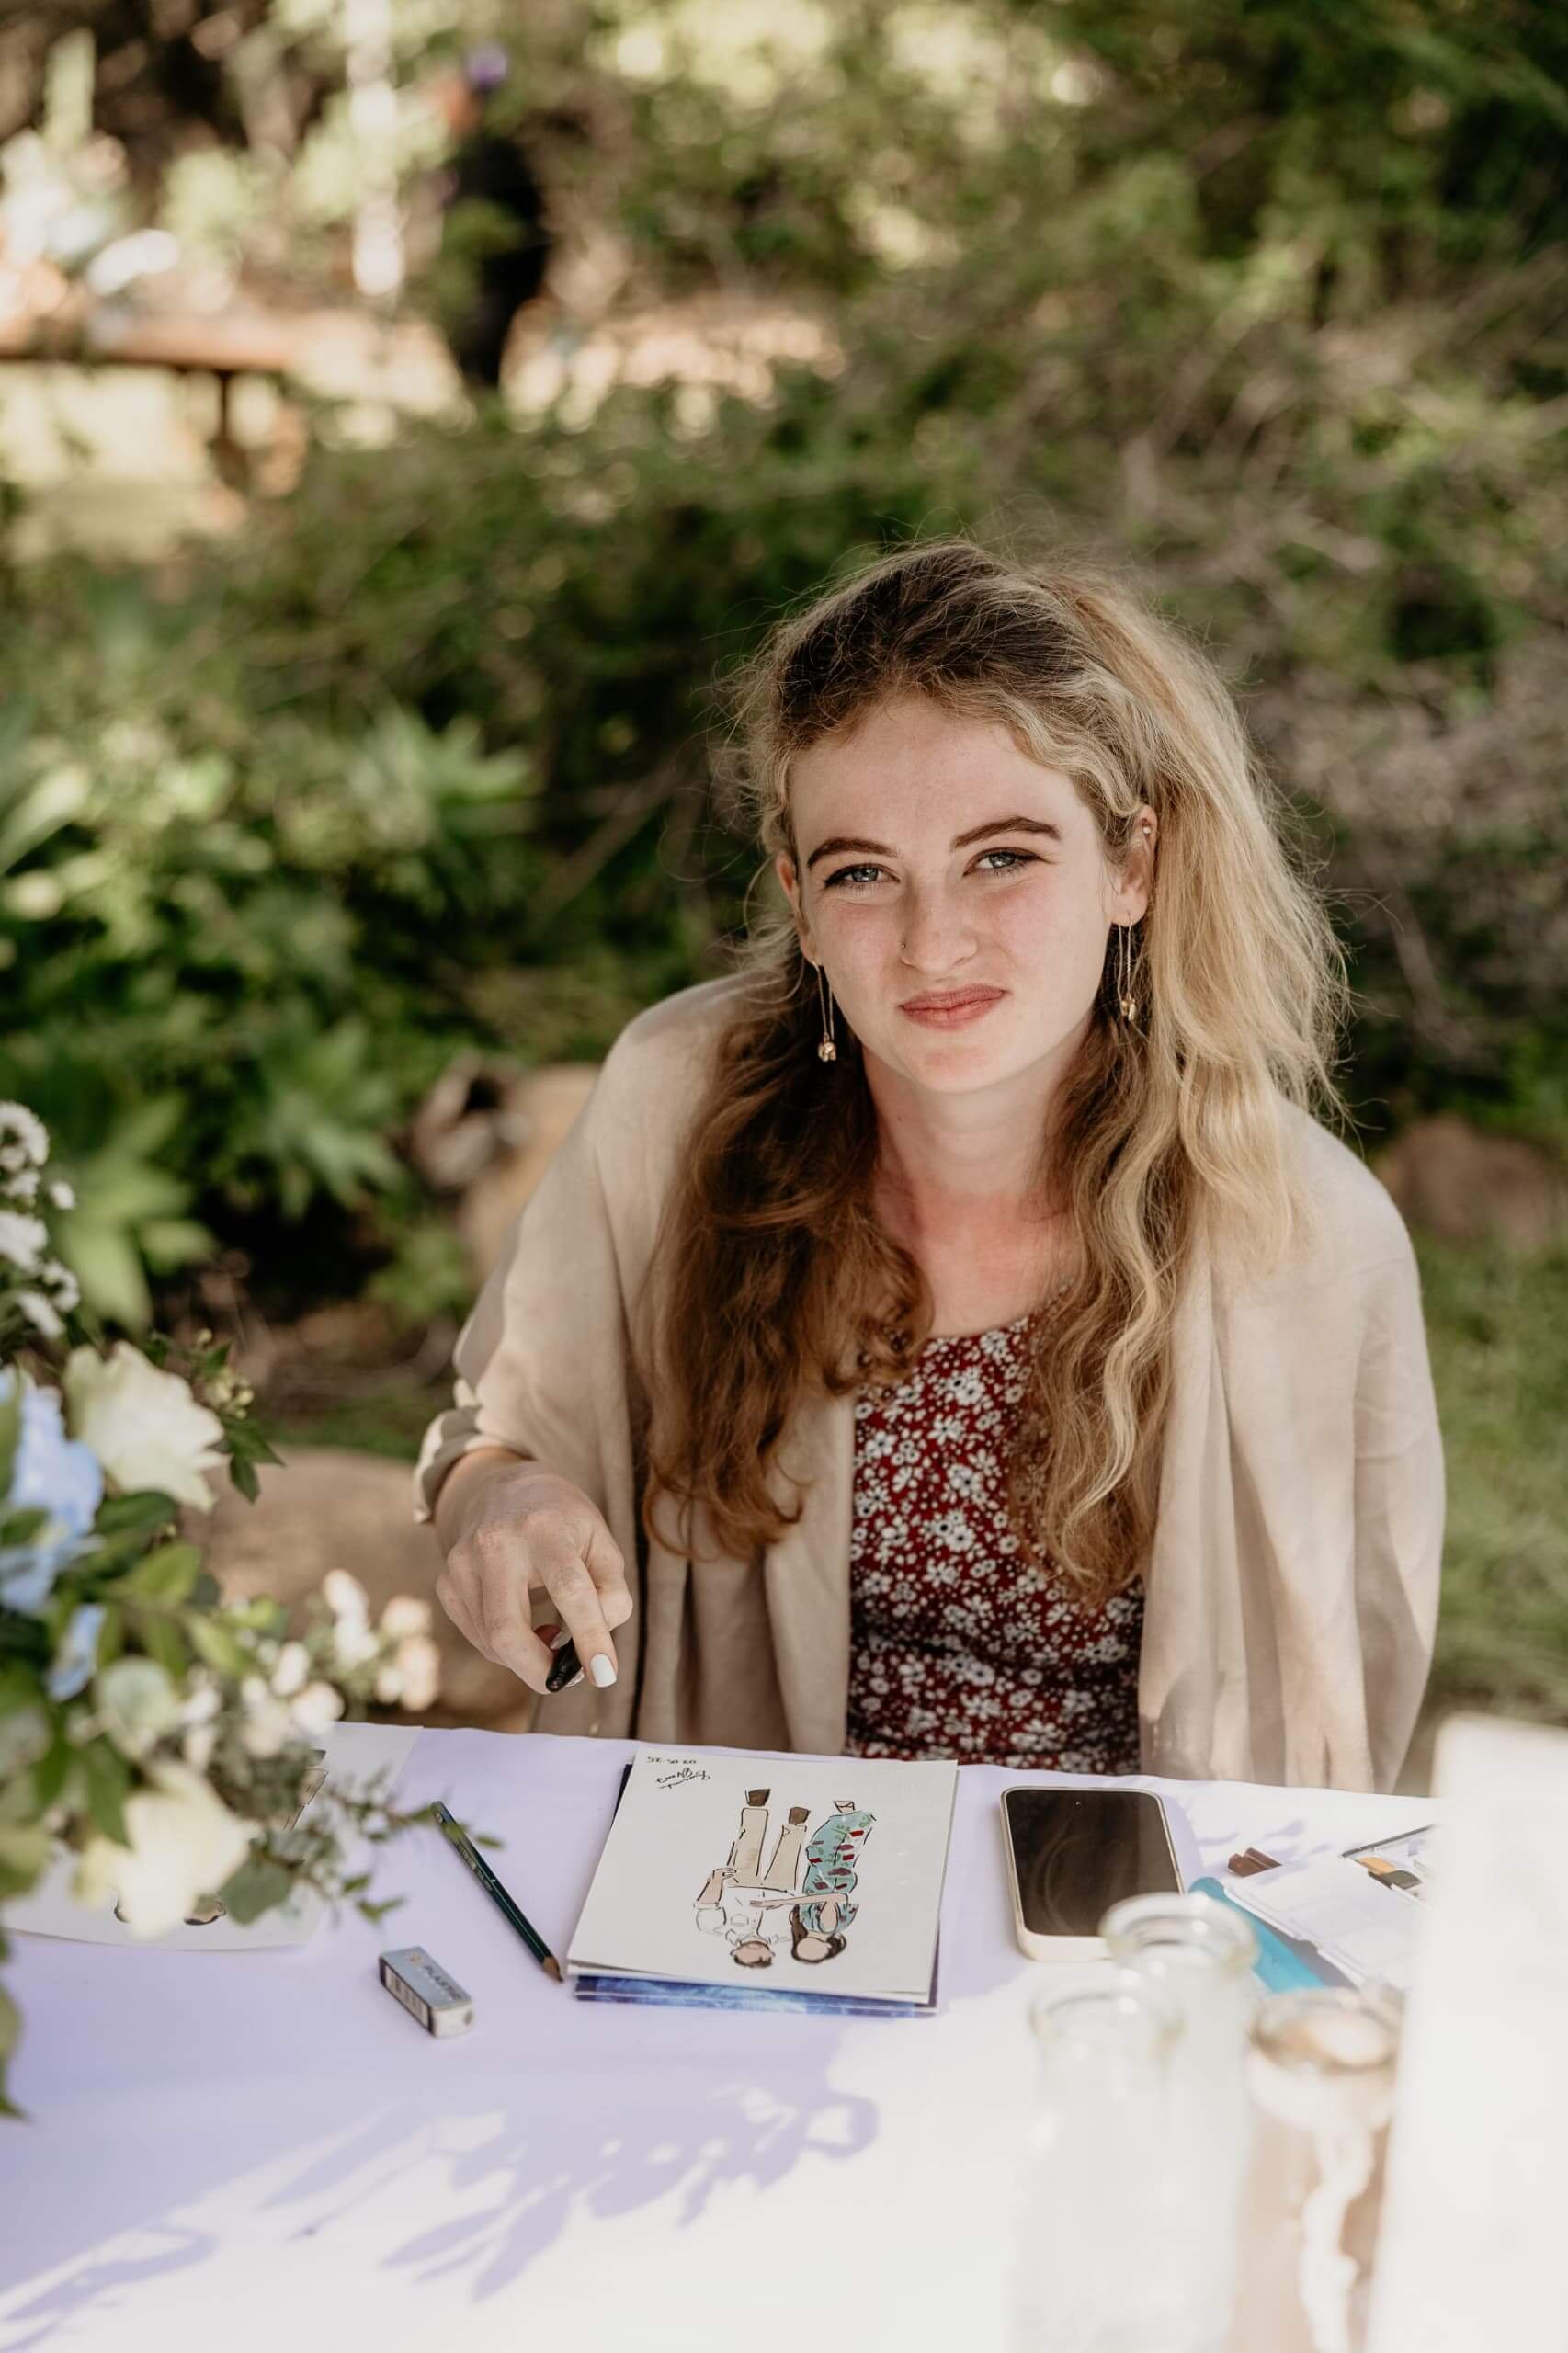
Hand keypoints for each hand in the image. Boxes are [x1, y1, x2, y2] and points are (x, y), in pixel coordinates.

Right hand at [436, 1462, 631, 1694]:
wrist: (504, 1490)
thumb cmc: (563, 1523)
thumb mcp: (601, 1542)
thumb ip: (611, 1592)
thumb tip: (596, 1641)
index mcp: (544, 1529)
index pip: (569, 1590)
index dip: (590, 1637)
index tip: (605, 1675)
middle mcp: (495, 1544)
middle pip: (509, 1631)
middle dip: (539, 1671)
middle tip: (566, 1678)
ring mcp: (462, 1564)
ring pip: (492, 1642)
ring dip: (526, 1657)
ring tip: (550, 1635)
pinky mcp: (446, 1583)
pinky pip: (477, 1637)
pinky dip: (504, 1648)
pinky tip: (522, 1623)